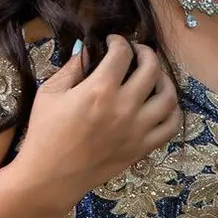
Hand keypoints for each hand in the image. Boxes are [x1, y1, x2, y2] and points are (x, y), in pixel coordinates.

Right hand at [17, 34, 180, 200]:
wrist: (50, 176)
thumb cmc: (45, 133)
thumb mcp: (50, 92)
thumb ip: (72, 67)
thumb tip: (88, 48)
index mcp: (99, 90)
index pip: (122, 53)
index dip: (119, 41)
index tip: (113, 41)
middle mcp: (124, 107)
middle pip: (152, 68)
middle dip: (145, 52)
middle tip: (136, 51)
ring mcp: (137, 129)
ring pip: (168, 96)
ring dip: (164, 78)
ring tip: (154, 75)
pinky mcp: (142, 148)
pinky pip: (170, 126)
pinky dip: (172, 111)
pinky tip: (161, 104)